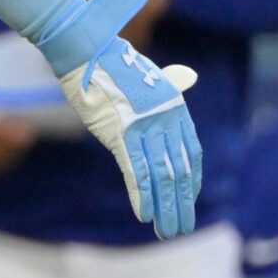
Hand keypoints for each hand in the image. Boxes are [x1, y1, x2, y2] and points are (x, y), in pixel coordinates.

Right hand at [38, 0, 203, 237]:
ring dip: (165, 208)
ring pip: (161, 177)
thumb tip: (190, 76)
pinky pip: (136, 171)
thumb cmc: (112, 57)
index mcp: (175, 108)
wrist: (87, 47)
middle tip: (180, 227)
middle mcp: (166, 121)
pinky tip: (145, 214)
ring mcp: (145, 127)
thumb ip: (169, 80)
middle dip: (180, 203)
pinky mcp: (122, 133)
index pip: (190, 153)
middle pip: (178, 171)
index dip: (190, 180)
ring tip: (167, 231)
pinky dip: (141, 195)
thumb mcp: (146, 70)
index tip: (188, 200)